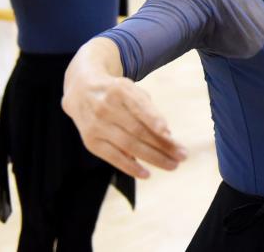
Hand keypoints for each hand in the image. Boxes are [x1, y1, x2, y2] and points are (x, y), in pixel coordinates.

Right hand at [61, 71, 185, 178]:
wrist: (81, 91)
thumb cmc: (117, 94)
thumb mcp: (131, 90)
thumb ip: (148, 109)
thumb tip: (165, 135)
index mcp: (120, 90)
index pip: (139, 106)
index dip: (153, 119)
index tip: (168, 133)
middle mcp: (106, 108)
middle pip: (138, 130)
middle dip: (163, 145)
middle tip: (182, 155)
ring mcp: (97, 126)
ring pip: (129, 146)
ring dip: (153, 158)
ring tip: (172, 165)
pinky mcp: (90, 141)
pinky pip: (113, 157)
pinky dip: (131, 167)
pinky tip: (146, 174)